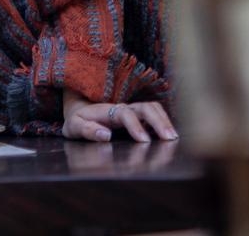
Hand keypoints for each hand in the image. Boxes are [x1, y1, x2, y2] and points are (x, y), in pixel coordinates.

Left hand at [62, 90, 177, 142]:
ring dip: (164, 120)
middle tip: (170, 138)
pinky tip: (170, 135)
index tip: (144, 140)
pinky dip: (164, 121)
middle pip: (145, 107)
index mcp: (107, 111)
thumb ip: (87, 130)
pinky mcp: (137, 116)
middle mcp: (122, 108)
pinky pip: (154, 114)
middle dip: (158, 121)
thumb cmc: (78, 121)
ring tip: (174, 137)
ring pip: (152, 108)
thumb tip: (106, 135)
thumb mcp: (74, 126)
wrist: (79, 112)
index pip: (125, 114)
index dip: (135, 126)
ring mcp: (131, 111)